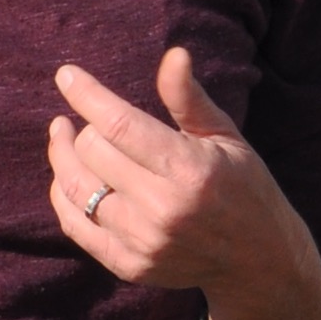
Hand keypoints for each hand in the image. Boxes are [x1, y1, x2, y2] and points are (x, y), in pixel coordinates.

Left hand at [48, 49, 314, 301]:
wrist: (257, 262)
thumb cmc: (243, 186)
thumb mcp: (225, 136)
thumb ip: (190, 99)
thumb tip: (173, 55)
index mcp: (189, 169)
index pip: (119, 124)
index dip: (86, 95)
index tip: (66, 75)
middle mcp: (162, 207)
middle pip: (92, 152)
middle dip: (85, 127)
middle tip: (89, 118)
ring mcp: (143, 241)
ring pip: (75, 188)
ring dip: (64, 156)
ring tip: (63, 136)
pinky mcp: (129, 265)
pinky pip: (75, 224)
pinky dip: (63, 196)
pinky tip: (67, 176)